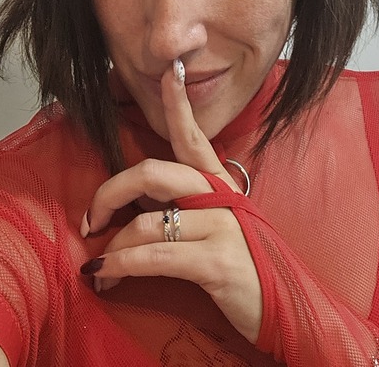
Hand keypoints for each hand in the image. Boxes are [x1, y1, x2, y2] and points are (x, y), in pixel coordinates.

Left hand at [79, 60, 262, 342]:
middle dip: (109, 192)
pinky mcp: (217, 262)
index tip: (168, 67)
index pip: (193, 135)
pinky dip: (120, 266)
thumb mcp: (219, 226)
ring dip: (111, 246)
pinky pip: (153, 256)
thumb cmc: (247, 268)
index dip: (178, 101)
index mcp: (219, 182)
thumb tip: (132, 200)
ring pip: (145, 220)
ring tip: (97, 265)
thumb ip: (183, 206)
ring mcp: (222, 227)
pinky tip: (104, 277)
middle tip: (89, 220)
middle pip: (153, 173)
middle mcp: (221, 196)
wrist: (290, 311)